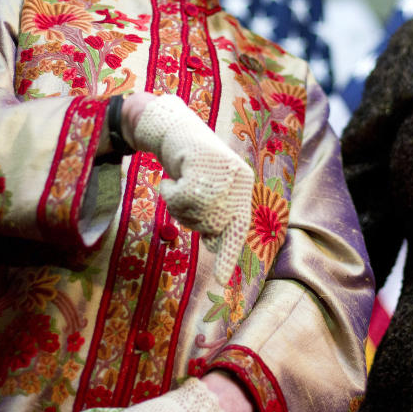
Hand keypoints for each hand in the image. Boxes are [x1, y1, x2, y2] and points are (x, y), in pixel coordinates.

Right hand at [126, 94, 252, 284]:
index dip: (228, 255)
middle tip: (183, 196)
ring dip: (178, 204)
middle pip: (210, 225)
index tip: (222, 282)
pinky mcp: (201, 163)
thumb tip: (217, 244)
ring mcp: (221, 170)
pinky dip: (169, 192)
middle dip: (191, 218)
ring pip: (194, 212)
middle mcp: (239, 179)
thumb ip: (215, 215)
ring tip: (179, 183)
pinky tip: (172, 178)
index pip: (238, 228)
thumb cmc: (189, 164)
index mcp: (244, 187)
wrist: (171, 129)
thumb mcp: (206, 192)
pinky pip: (179, 198)